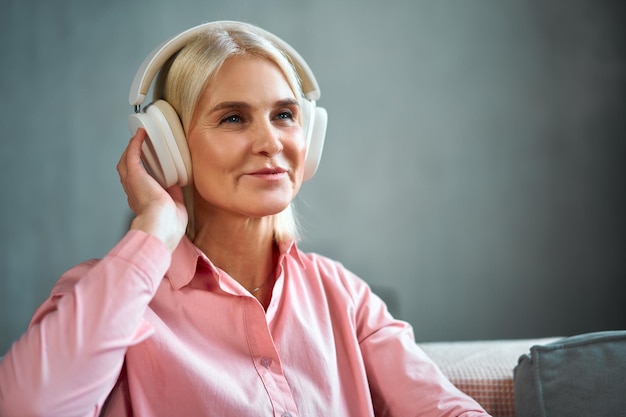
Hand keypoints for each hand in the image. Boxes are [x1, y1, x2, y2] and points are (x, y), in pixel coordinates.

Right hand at [117, 129, 188, 250]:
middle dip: (132, 158)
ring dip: (132, 149)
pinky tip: (141, 134)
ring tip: (139, 138)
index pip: (138, 186)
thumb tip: (176, 185)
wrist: (160, 225)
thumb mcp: (174, 208)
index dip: (141, 175)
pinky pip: (132, 154)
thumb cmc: (168, 225)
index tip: (148, 168)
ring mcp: (132, 183)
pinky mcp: (134, 175)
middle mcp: (133, 193)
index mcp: (142, 203)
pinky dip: (135, 143)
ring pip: (125, 162)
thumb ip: (174, 195)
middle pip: (127, 171)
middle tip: (139, 147)